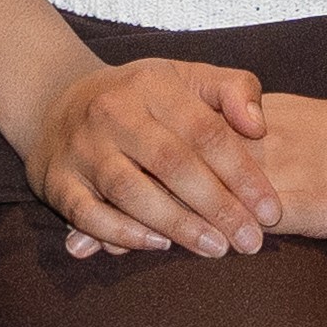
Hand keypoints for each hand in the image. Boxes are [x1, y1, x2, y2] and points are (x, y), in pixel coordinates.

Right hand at [25, 55, 285, 257]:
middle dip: (217, 207)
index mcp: (152, 85)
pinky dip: (122, 233)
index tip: (270, 210)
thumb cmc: (141, 98)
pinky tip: (158, 245)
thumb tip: (259, 126)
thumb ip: (234, 90)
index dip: (243, 174)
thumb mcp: (188, 77)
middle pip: (172, 164)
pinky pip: (87, 214)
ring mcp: (82, 148)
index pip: (206, 132)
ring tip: (215, 248)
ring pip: (130, 191)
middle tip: (251, 241)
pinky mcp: (56, 181)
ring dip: (176, 224)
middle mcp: (113, 113)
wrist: (58, 101)